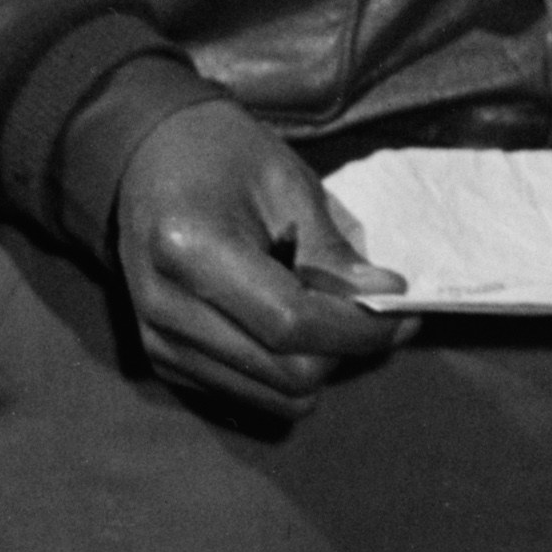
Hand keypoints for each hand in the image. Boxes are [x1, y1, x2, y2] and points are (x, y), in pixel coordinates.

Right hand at [110, 101, 402, 415]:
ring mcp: (158, 342)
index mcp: (190, 249)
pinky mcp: (162, 362)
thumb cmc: (222, 155)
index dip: (359, 329)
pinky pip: (249, 395)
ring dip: (318, 364)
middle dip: (346, 348)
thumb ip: (332, 252)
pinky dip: (285, 372)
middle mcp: (165, 308)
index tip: (404, 312)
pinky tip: (290, 325)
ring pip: (273, 396)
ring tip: (327, 312)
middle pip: (286, 372)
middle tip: (372, 308)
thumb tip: (385, 301)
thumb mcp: (288, 184)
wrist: (146, 159)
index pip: (291, 323)